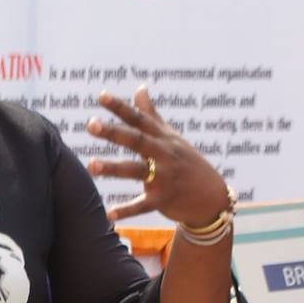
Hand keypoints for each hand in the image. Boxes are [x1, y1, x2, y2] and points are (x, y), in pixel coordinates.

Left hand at [85, 86, 229, 227]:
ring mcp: (164, 177)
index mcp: (163, 138)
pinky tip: (109, 214)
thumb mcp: (171, 137)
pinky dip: (127, 210)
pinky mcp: (163, 200)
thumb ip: (151, 114)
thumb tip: (140, 88)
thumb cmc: (188, 163)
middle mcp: (164, 154)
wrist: (212, 196)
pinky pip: (142, 205)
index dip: (121, 107)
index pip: (139, 119)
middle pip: (137, 140)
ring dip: (113, 168)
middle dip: (114, 132)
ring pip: (136, 170)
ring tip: (91, 165)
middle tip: (91, 124)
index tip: (101, 96)